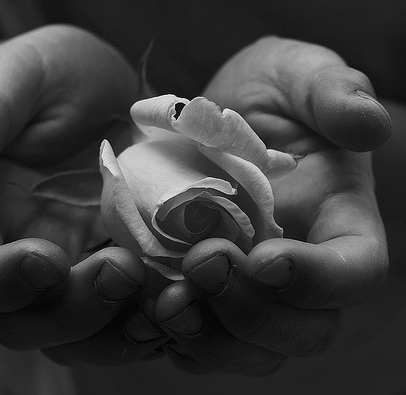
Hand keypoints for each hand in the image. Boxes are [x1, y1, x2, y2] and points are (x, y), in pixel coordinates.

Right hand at [0, 25, 167, 364]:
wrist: (106, 96)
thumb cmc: (53, 81)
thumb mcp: (21, 76)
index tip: (45, 258)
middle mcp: (24, 262)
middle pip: (28, 325)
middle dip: (76, 311)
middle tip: (124, 270)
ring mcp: (79, 273)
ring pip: (88, 337)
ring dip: (127, 332)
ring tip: (172, 298)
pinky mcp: (128, 271)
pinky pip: (138, 316)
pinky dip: (165, 317)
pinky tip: (197, 294)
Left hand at [153, 36, 389, 373]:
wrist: (209, 120)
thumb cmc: (265, 94)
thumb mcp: (297, 75)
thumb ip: (333, 93)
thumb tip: (368, 126)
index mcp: (338, 223)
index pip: (353, 272)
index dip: (318, 280)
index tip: (265, 258)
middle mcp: (299, 269)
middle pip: (301, 330)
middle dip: (252, 311)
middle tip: (203, 263)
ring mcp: (250, 288)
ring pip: (249, 349)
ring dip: (210, 336)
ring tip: (168, 301)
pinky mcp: (205, 293)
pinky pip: (197, 340)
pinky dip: (172, 337)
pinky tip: (144, 308)